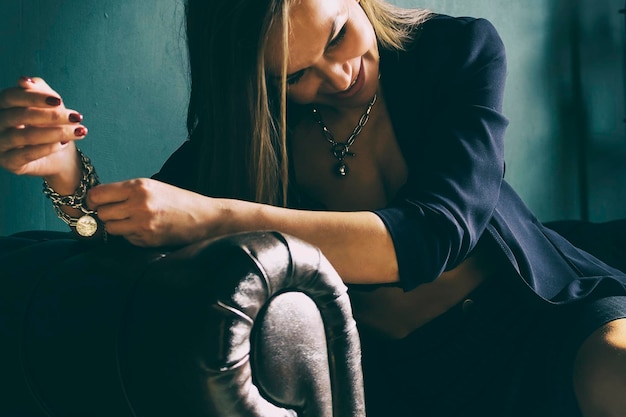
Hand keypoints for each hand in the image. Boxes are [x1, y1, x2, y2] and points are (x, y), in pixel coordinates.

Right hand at [0, 77, 87, 178]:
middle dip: (50, 116)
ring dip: (55, 133)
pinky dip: (47, 148)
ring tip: (78, 131)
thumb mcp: (50, 105)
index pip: (11, 97)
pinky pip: (26, 154)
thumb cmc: (52, 125)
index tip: (59, 101)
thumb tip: (24, 81)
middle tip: (76, 117)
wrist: (60, 155)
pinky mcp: (9, 162)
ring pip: (24, 136)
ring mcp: (0, 144)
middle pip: (18, 116)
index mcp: (3, 105)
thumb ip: (39, 91)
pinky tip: (63, 144)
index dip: (34, 97)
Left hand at [87, 178, 219, 246]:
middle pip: (102, 213)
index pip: (98, 194)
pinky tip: (146, 229)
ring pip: (110, 228)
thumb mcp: (152, 187)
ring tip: (131, 221)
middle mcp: (138, 204)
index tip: (95, 203)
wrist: (204, 217)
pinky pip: (126, 238)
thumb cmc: (178, 200)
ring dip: (117, 226)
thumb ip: (126, 192)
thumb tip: (97, 200)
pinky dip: (131, 235)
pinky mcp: (147, 239)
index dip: (93, 200)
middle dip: (106, 214)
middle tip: (117, 213)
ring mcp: (143, 224)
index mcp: (138, 186)